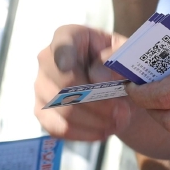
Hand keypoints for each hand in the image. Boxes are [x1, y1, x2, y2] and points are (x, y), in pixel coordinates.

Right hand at [32, 24, 130, 140]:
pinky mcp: (42, 111)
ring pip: (64, 109)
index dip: (64, 54)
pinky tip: (105, 132)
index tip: (69, 66)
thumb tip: (98, 75)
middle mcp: (48, 58)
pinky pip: (59, 128)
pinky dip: (85, 133)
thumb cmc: (122, 68)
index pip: (62, 42)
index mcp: (71, 36)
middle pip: (65, 82)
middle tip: (124, 111)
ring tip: (121, 121)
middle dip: (98, 101)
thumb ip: (117, 60)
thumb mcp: (128, 58)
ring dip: (96, 120)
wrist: (119, 91)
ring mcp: (41, 86)